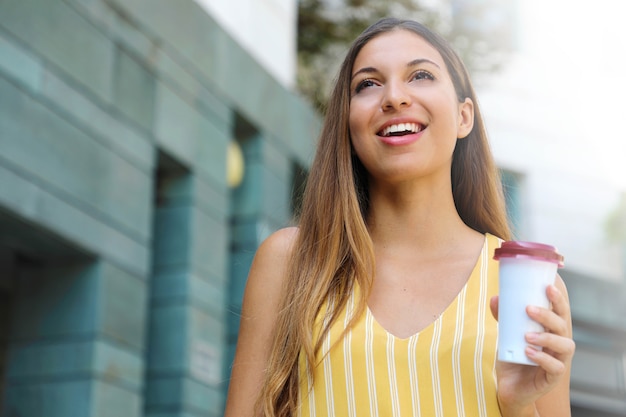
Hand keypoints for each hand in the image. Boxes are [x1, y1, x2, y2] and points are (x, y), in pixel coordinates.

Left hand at [489, 280, 575, 415]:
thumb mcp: (507, 335)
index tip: (548, 286)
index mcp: (552, 331)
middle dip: (548, 315)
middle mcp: (559, 344)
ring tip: (527, 335)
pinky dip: (543, 359)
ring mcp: (558, 361)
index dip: (558, 300)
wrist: (510, 388)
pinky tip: (528, 352)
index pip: (560, 312)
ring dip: (547, 338)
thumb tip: (495, 298)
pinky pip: (555, 368)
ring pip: (565, 346)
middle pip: (563, 326)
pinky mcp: (552, 378)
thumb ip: (504, 317)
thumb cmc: (514, 357)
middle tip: (528, 309)